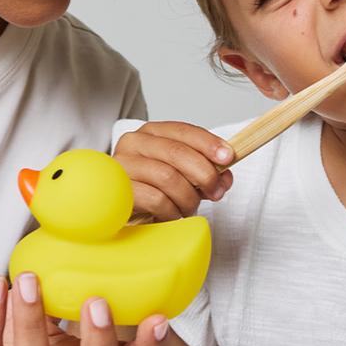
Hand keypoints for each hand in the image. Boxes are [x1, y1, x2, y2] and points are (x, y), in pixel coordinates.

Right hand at [114, 121, 234, 219]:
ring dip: (188, 198)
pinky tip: (171, 214)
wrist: (117, 207)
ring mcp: (123, 165)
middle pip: (178, 152)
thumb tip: (226, 176)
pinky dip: (172, 211)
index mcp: (151, 133)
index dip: (209, 143)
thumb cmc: (150, 188)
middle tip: (216, 192)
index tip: (228, 157)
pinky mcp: (119, 190)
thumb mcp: (180, 174)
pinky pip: (157, 200)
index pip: (183, 131)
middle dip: (205, 174)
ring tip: (188, 208)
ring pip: (169, 177)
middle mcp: (134, 143)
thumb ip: (204, 171)